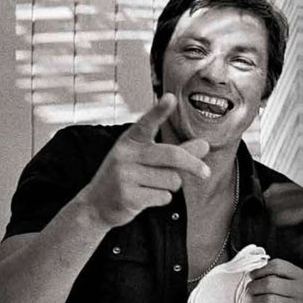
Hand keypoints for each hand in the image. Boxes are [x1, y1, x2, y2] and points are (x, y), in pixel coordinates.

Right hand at [74, 95, 212, 229]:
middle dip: (192, 165)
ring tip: (152, 186)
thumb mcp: (147, 160)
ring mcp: (124, 175)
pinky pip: (163, 196)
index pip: (147, 123)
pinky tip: (145, 197)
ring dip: (170, 186)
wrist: (97, 204)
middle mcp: (126, 154)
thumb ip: (176, 152)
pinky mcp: (127, 196)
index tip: (170, 98)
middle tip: (205, 172)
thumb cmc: (127, 177)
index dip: (159, 111)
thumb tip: (204, 145)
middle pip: (171, 155)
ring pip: (171, 179)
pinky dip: (161, 199)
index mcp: (131, 140)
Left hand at [248, 258, 302, 302]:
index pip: (277, 266)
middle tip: (251, 290)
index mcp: (300, 276)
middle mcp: (301, 290)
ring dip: (257, 301)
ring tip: (257, 301)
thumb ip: (278, 274)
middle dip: (255, 287)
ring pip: (268, 301)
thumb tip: (254, 273)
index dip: (260, 270)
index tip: (253, 276)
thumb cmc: (298, 298)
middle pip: (269, 283)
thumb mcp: (294, 281)